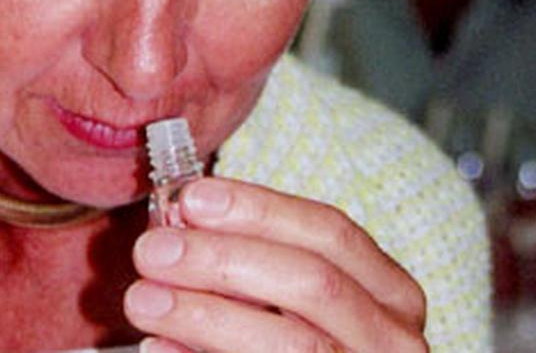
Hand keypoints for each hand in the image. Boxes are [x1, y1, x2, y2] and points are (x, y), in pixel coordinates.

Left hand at [124, 177, 427, 351]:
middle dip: (224, 259)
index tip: (192, 198)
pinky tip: (159, 346)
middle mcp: (392, 338)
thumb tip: (181, 225)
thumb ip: (253, 262)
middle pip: (313, 282)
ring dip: (206, 314)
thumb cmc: (297, 342)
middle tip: (154, 250)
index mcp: (390, 293)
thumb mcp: (292, 296)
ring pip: (292, 342)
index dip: (260, 210)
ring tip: (143, 299)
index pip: (330, 232)